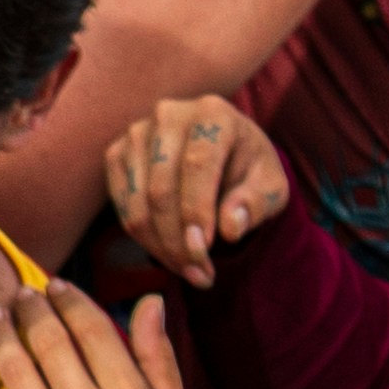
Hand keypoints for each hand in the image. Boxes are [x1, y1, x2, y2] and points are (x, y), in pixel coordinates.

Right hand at [103, 95, 292, 286]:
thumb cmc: (249, 170)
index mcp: (213, 113)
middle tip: (199, 274)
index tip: (205, 251)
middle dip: (178, 240)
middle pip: (162, 189)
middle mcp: (169, 115)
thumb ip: (256, 204)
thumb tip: (230, 228)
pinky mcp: (117, 153)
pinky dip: (144, 237)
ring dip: (161, 246)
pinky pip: (123, 206)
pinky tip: (169, 253)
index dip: (197, 211)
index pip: (197, 166)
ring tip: (189, 271)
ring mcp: (137, 133)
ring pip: (139, 203)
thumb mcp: (270, 186)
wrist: (224, 154)